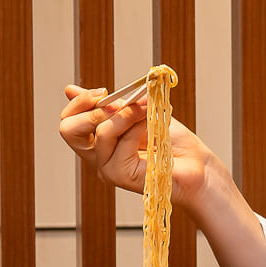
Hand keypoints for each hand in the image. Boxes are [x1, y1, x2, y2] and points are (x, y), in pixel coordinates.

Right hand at [58, 84, 228, 217]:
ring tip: (146, 111)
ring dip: (127, 114)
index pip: (68, 123)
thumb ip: (106, 103)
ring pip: (101, 132)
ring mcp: (107, 168)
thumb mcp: (136, 113)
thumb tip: (70, 89)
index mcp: (97, 142)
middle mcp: (97, 157)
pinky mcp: (121, 176)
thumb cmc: (171, 141)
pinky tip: (152, 130)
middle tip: (118, 102)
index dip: (79, 103)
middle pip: (68, 130)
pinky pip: (122, 143)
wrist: (197, 164)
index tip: (102, 91)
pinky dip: (138, 129)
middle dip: (92, 108)